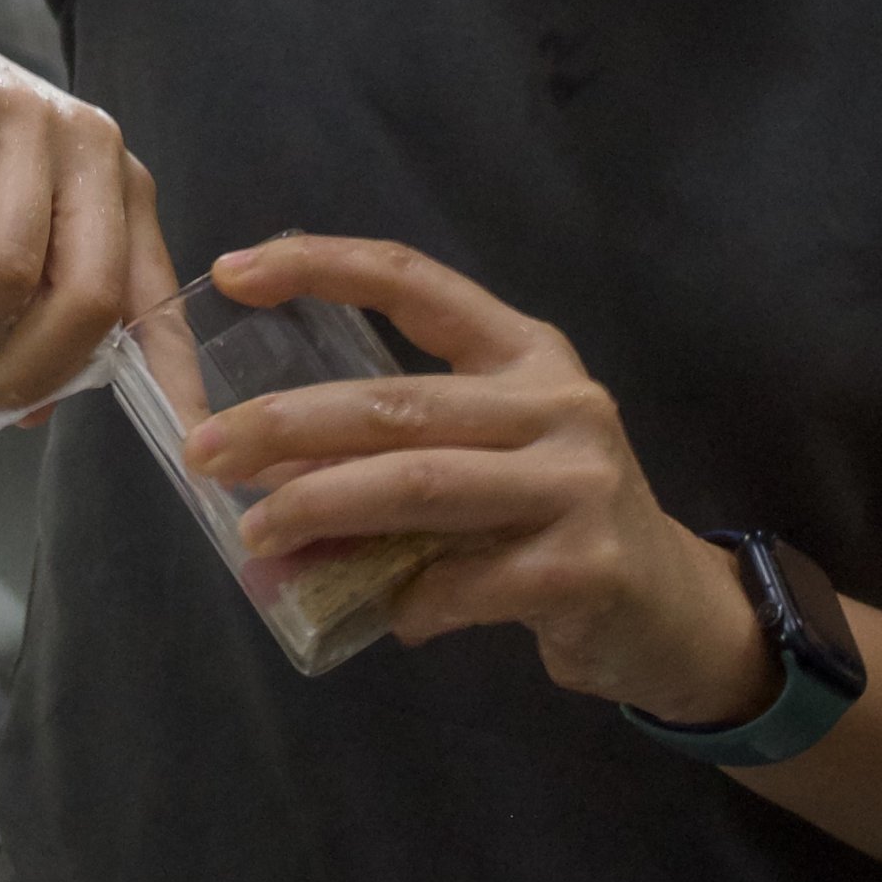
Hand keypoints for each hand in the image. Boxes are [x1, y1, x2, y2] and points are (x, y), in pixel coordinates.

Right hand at [0, 0, 174, 414]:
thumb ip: (24, 312)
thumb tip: (32, 411)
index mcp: (119, 192)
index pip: (158, 301)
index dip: (176, 380)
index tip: (189, 450)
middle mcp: (92, 150)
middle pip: (87, 300)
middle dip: (22, 371)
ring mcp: (27, 116)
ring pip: (7, 268)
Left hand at [182, 235, 781, 724]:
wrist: (673, 610)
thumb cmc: (558, 519)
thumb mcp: (492, 460)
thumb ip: (400, 452)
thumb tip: (267, 476)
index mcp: (526, 353)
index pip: (414, 281)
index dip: (321, 266)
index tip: (233, 269)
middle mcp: (558, 402)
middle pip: (396, 403)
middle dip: (287, 426)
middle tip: (208, 451)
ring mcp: (576, 483)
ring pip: (417, 486)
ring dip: (322, 509)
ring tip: (258, 537)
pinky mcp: (582, 567)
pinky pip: (458, 584)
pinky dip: (403, 601)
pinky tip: (383, 615)